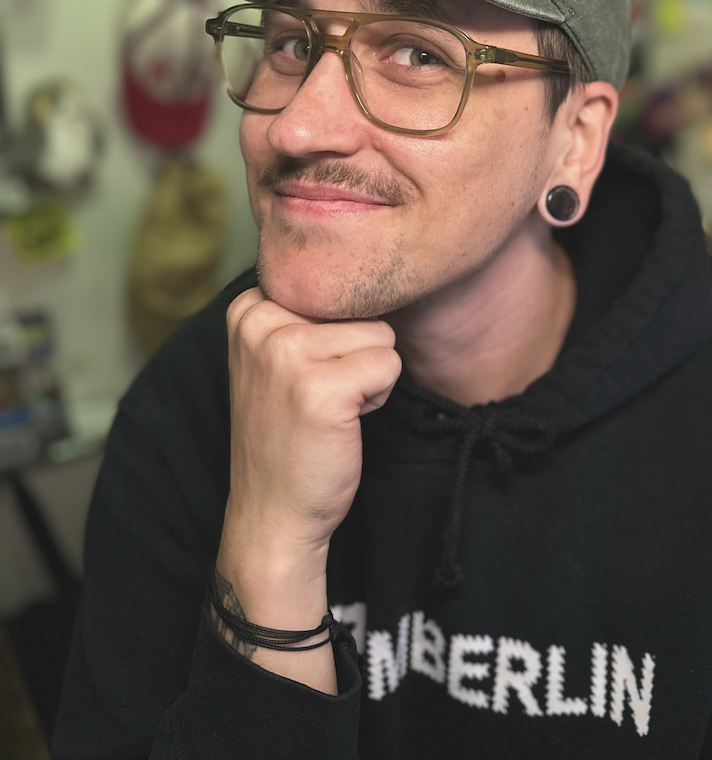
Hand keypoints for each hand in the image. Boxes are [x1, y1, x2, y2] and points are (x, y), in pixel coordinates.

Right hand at [221, 287, 400, 563]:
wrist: (272, 515)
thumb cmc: (287, 433)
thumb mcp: (279, 356)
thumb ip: (306, 311)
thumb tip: (370, 270)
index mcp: (249, 307)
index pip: (334, 282)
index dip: (337, 331)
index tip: (304, 373)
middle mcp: (261, 322)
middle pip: (361, 306)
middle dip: (356, 352)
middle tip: (318, 396)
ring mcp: (288, 352)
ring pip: (380, 334)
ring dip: (368, 375)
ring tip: (329, 407)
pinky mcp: (322, 387)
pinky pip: (389, 365)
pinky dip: (377, 398)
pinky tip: (341, 423)